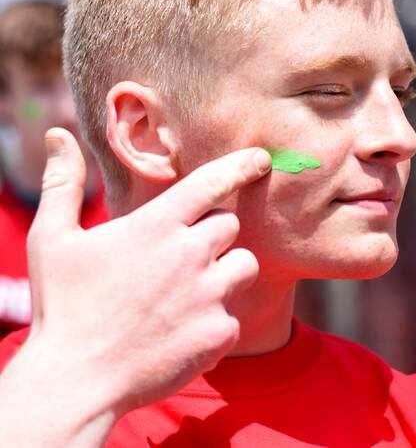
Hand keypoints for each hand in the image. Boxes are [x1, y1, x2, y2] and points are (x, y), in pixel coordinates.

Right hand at [0, 127, 270, 445]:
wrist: (77, 381)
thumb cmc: (64, 307)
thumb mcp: (52, 240)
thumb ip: (64, 184)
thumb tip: (59, 136)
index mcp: (156, 226)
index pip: (211, 182)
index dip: (240, 166)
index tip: (261, 158)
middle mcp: (190, 254)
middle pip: (230, 226)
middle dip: (212, 237)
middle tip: (178, 261)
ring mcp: (209, 294)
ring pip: (244, 265)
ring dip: (225, 274)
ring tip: (185, 295)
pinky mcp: (220, 331)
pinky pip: (234, 315)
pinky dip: (214, 323)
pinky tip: (179, 333)